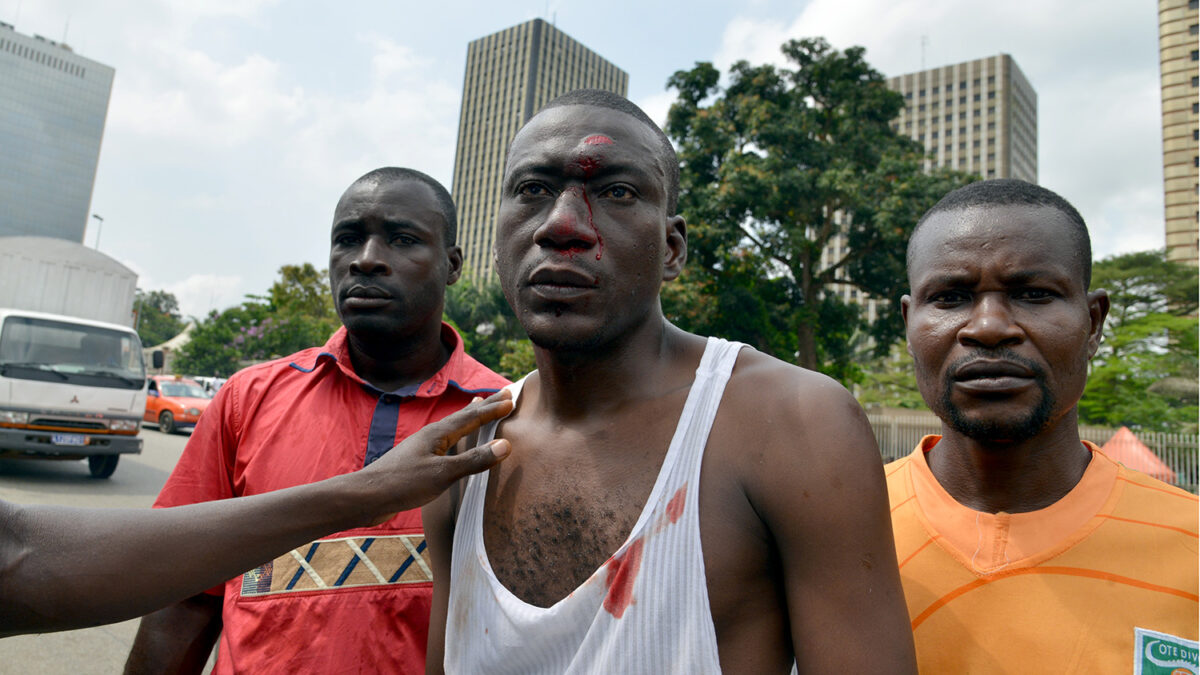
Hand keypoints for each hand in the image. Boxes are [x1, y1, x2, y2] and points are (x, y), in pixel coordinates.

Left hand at [358, 389, 512, 524]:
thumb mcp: (443, 474)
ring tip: (479, 406)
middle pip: (462, 416)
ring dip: (470, 417)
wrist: (367, 496)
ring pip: (453, 427)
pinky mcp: (417, 460)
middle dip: (484, 406)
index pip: (472, 417)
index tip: (511, 399)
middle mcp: (431, 435)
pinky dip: (457, 435)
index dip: (492, 409)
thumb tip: (505, 445)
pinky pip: (445, 441)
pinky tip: (454, 442)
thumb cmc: (403, 483)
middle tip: (502, 393)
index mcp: (438, 434)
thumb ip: (474, 460)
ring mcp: (422, 447)